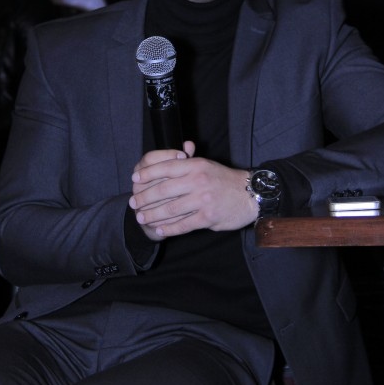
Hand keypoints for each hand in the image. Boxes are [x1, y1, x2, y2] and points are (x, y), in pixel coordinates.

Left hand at [129, 142, 257, 239]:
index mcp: (196, 165)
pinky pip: (183, 225)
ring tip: (142, 218)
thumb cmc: (225, 179)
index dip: (147, 173)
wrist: (250, 195)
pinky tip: (160, 230)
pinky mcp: (208, 217)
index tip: (135, 179)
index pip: (166, 167)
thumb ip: (188, 162)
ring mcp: (203, 199)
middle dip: (145, 198)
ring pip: (170, 209)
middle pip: (163, 190)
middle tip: (133, 203)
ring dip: (153, 215)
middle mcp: (198, 180)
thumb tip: (172, 155)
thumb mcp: (207, 165)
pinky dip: (169, 228)